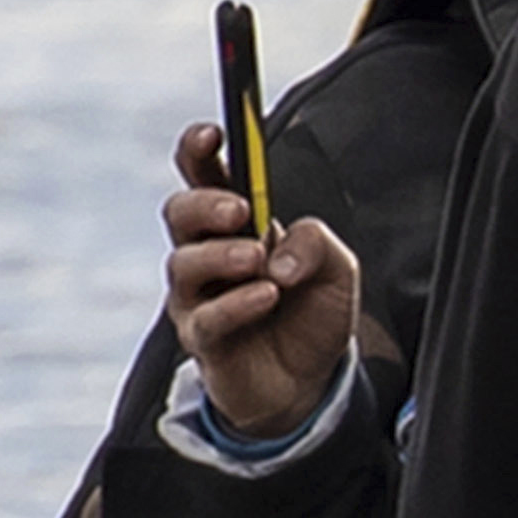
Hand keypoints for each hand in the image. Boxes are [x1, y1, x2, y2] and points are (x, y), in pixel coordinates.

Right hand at [160, 125, 358, 436]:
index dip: (199, 151)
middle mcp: (207, 254)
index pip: (205, 177)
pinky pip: (205, 316)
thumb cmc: (312, 315)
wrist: (310, 384)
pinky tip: (265, 296)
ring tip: (259, 261)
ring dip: (222, 255)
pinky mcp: (202, 339)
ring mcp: (197, 297)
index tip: (213, 134)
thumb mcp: (337, 270)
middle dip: (205, 204)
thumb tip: (280, 249)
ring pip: (184, 263)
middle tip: (240, 210)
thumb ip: (317, 242)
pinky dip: (235, 303)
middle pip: (179, 213)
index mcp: (236, 225)